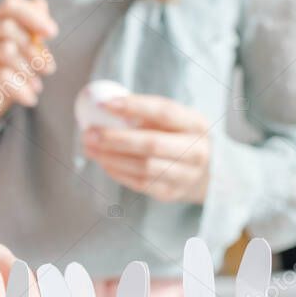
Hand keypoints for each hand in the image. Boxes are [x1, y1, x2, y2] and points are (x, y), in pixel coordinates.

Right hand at [0, 0, 57, 125]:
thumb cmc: (7, 68)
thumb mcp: (24, 48)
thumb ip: (33, 27)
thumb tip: (40, 3)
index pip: (10, 5)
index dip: (33, 16)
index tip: (53, 33)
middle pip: (8, 27)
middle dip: (34, 49)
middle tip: (48, 69)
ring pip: (6, 50)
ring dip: (28, 70)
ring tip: (37, 86)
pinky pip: (0, 74)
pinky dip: (20, 88)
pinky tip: (29, 98)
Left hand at [81, 94, 211, 203]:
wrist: (206, 175)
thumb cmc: (179, 138)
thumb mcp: (174, 121)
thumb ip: (147, 113)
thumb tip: (106, 105)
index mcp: (197, 124)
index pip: (165, 112)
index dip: (135, 106)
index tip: (106, 103)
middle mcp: (196, 151)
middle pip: (152, 144)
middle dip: (116, 138)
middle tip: (89, 132)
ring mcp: (185, 176)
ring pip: (143, 167)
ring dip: (110, 157)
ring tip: (89, 147)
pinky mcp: (171, 193)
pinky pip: (139, 183)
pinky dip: (117, 171)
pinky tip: (102, 161)